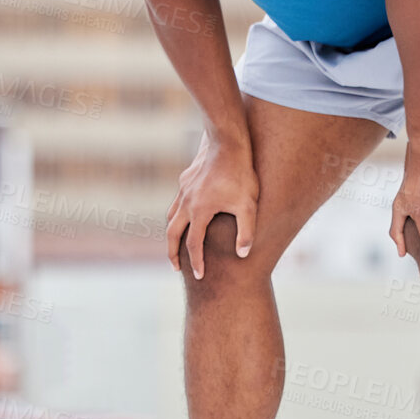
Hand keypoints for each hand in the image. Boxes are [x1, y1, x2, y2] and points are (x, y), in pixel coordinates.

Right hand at [167, 133, 259, 278]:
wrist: (226, 141)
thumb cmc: (241, 173)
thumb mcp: (248, 205)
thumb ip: (246, 232)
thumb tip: (243, 254)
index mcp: (199, 212)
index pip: (193, 244)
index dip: (196, 263)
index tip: (199, 277)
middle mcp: (186, 203)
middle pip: (172, 234)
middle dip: (173, 253)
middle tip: (176, 267)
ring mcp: (183, 190)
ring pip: (170, 216)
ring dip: (172, 232)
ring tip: (176, 242)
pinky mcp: (185, 179)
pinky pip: (177, 201)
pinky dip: (177, 213)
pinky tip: (186, 212)